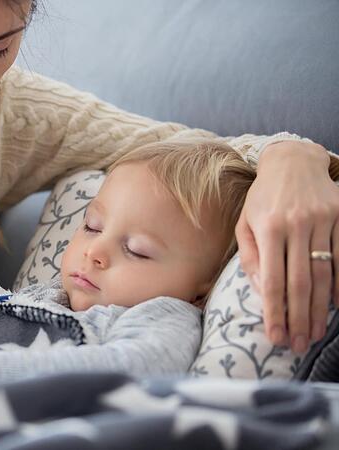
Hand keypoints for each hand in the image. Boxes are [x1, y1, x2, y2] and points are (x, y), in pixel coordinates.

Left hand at [236, 141, 338, 352]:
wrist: (293, 161)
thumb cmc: (262, 197)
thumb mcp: (245, 221)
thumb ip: (250, 255)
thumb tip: (259, 289)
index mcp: (267, 228)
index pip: (270, 280)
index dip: (274, 312)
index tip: (275, 337)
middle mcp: (296, 226)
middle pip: (299, 283)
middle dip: (298, 319)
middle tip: (298, 345)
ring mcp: (322, 222)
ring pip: (323, 274)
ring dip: (320, 309)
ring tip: (316, 334)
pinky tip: (336, 306)